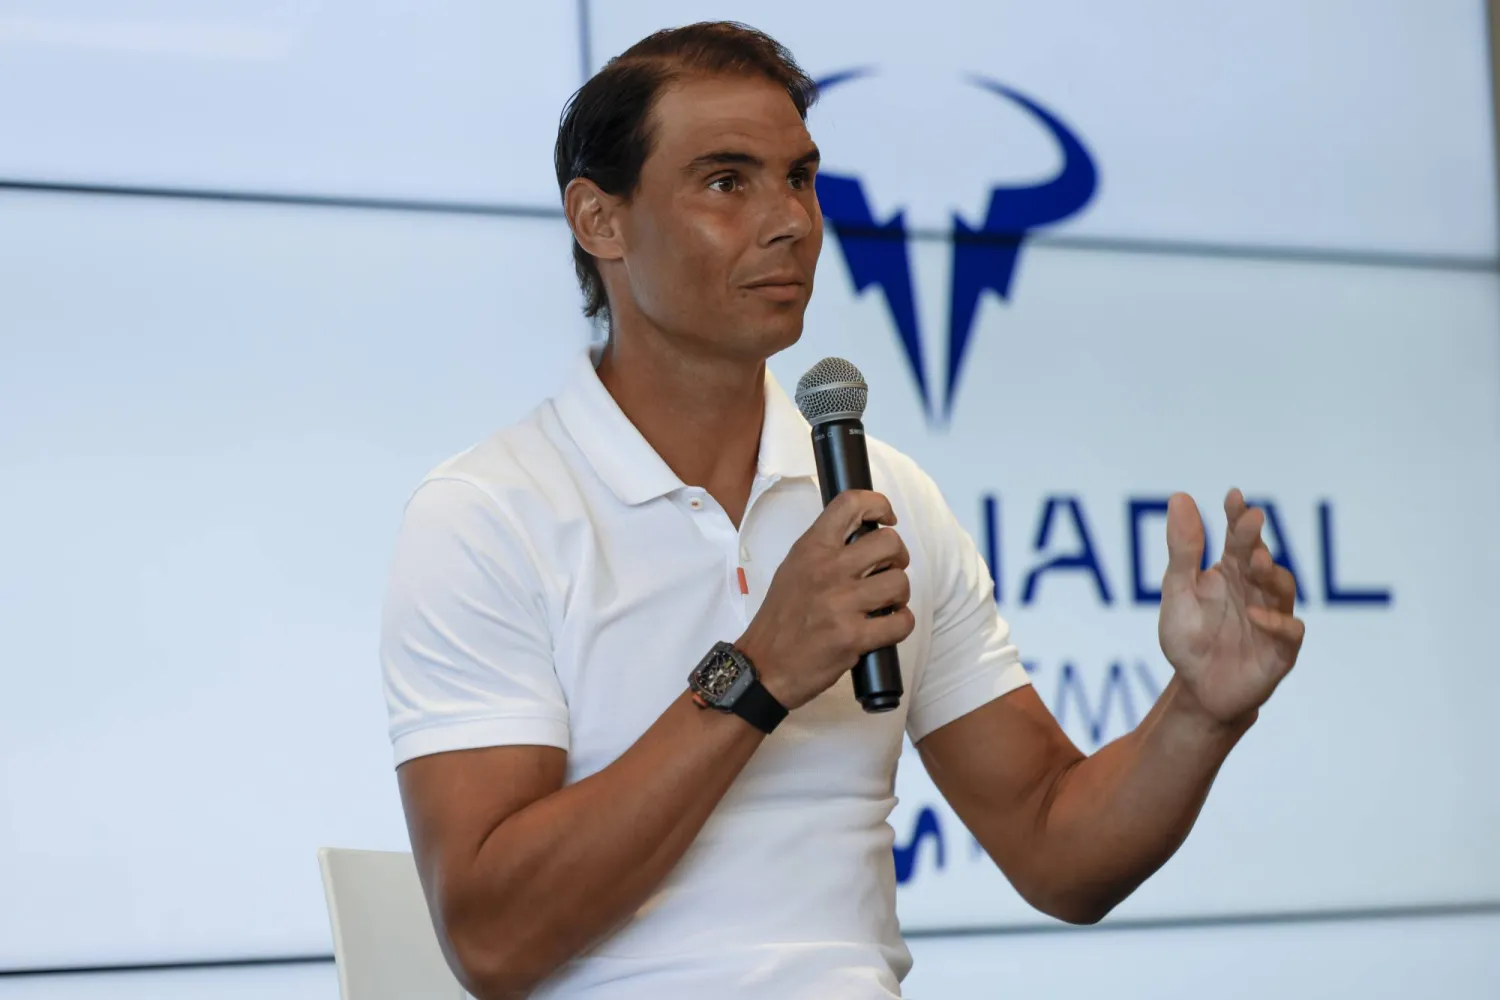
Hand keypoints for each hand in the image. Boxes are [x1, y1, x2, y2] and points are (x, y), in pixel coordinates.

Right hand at [736, 490, 915, 710]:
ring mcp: (841, 604)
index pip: (850, 503)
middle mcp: (827, 570)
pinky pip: (901, 622)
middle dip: (898, 558)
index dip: (878, 505)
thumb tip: (865, 538)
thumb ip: (824, 550)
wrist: (763, 665)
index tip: (886, 519)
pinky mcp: (853, 637)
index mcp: (811, 549)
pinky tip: (885, 627)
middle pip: (890, 543)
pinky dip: (900, 624)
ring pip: (900, 583)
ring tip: (884, 604)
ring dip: (899, 596)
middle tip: (888, 571)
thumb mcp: (793, 569)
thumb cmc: (781, 619)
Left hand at [1157, 489, 1305, 725]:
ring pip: (1282, 589)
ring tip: (1255, 562)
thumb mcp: (1178, 592)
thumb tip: (1180, 497)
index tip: (1234, 496)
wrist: (1199, 690)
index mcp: (1230, 572)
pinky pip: (1289, 632)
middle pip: (1260, 557)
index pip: (1237, 537)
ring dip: (1271, 574)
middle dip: (1256, 539)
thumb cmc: (1189, 638)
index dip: (1237, 516)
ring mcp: (1272, 618)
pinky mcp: (1280, 650)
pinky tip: (1256, 616)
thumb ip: (1182, 550)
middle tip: (1252, 519)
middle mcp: (1255, 590)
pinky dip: (1276, 622)